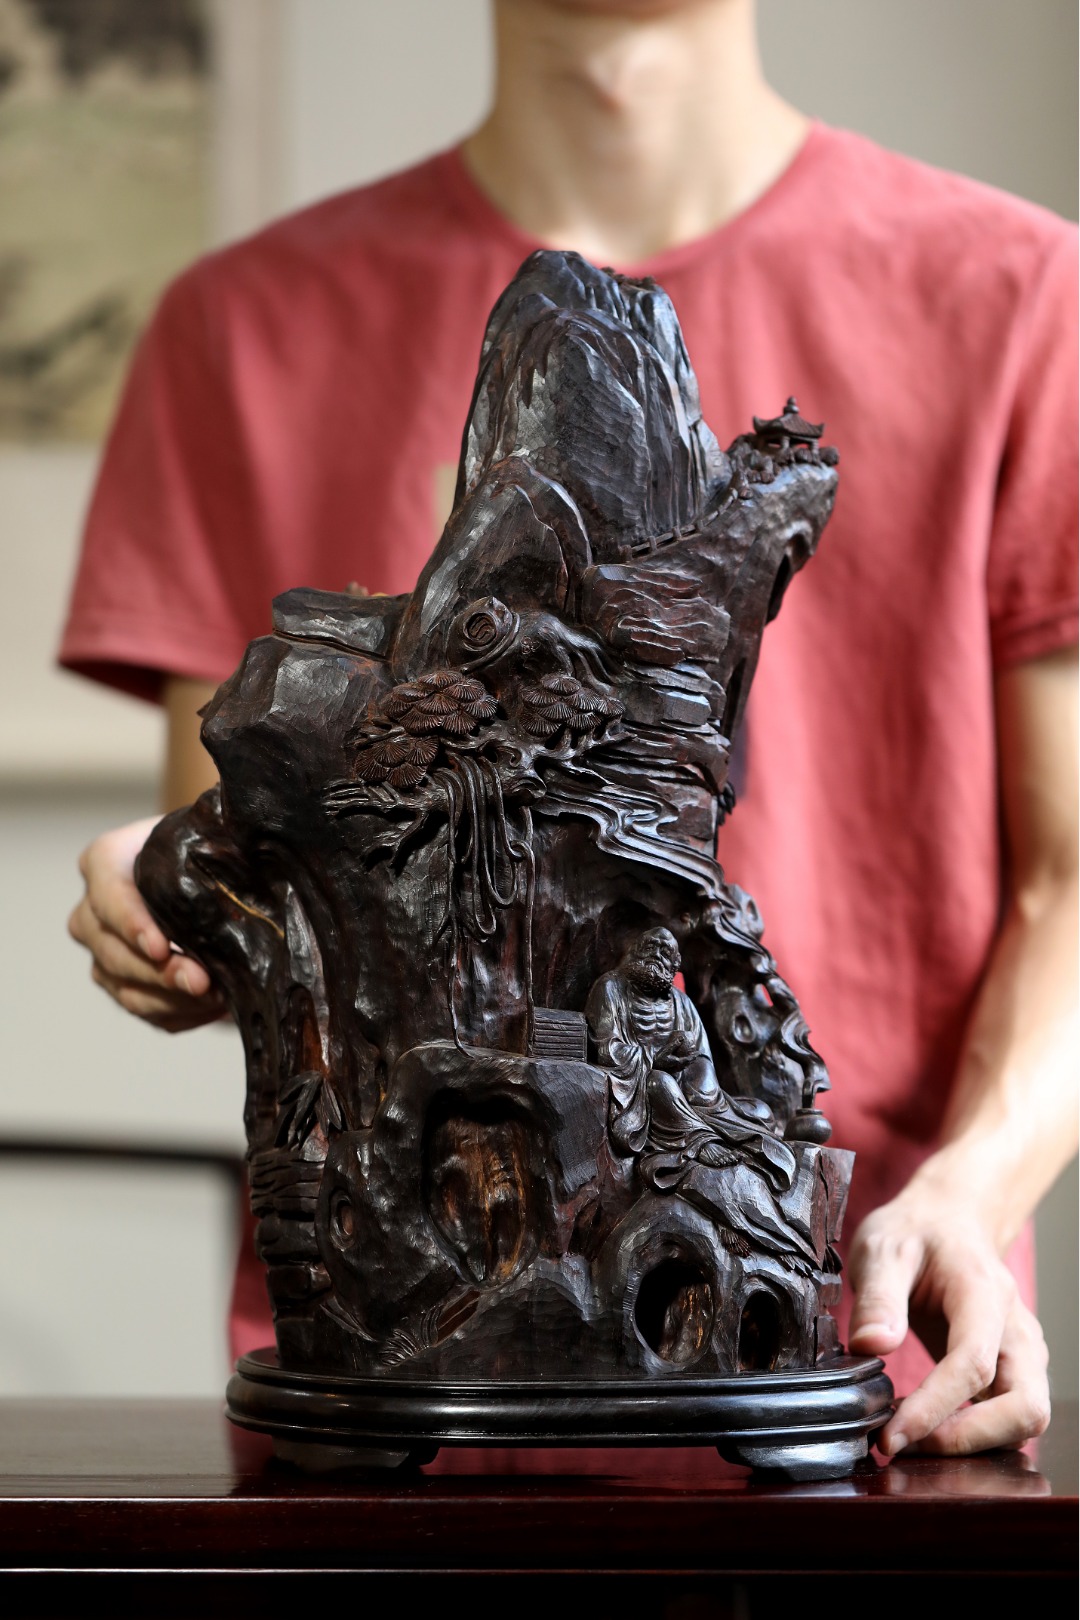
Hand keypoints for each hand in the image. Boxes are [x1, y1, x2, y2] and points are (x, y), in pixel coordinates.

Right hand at [68, 817, 224, 1032]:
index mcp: (103, 862)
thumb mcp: (198, 832)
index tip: (161, 947)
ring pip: (127, 989)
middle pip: (114, 953)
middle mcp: (91, 912)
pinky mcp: (122, 986)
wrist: (194, 871)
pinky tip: (212, 1007)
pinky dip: (180, 1013)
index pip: (108, 897)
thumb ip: (212, 839)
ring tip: (217, 998)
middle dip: (161, 973)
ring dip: (173, 999)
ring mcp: (103, 953)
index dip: (132, 925)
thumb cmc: (196, 846)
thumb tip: (245, 856)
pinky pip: (146, 1011)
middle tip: (202, 982)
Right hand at [659, 1031, 696, 1068]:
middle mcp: (678, 1067)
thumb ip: (674, 1044)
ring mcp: (676, 1069)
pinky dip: (685, 1064)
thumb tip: (681, 1038)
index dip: (695, 1055)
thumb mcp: (666, 1050)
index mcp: (678, 1062)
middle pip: (689, 1063)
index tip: (699, 1052)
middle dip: (693, 1058)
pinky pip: (682, 1067)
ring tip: (692, 1058)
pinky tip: (684, 1062)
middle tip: (697, 1054)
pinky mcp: (673, 1070)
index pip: (689, 1059)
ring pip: (686, 1066)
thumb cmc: (659, 1058)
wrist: (654, 1067)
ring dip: (690, 1061)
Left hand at [847, 1189, 1050, 1456]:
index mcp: (983, 1292)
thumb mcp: (882, 1247)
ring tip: (912, 1439)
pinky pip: (1011, 1417)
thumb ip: (879, 1295)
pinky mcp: (1014, 1369)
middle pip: (1024, 1407)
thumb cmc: (915, 1232)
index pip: (974, 1364)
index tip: (891, 1436)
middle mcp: (1015, 1327)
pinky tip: (928, 1428)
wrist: (947, 1220)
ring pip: (1025, 1420)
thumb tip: (872, 1346)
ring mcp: (1022, 1352)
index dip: (935, 1409)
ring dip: (975, 1444)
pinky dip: (976, 1435)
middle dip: (969, 1439)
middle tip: (906, 1446)